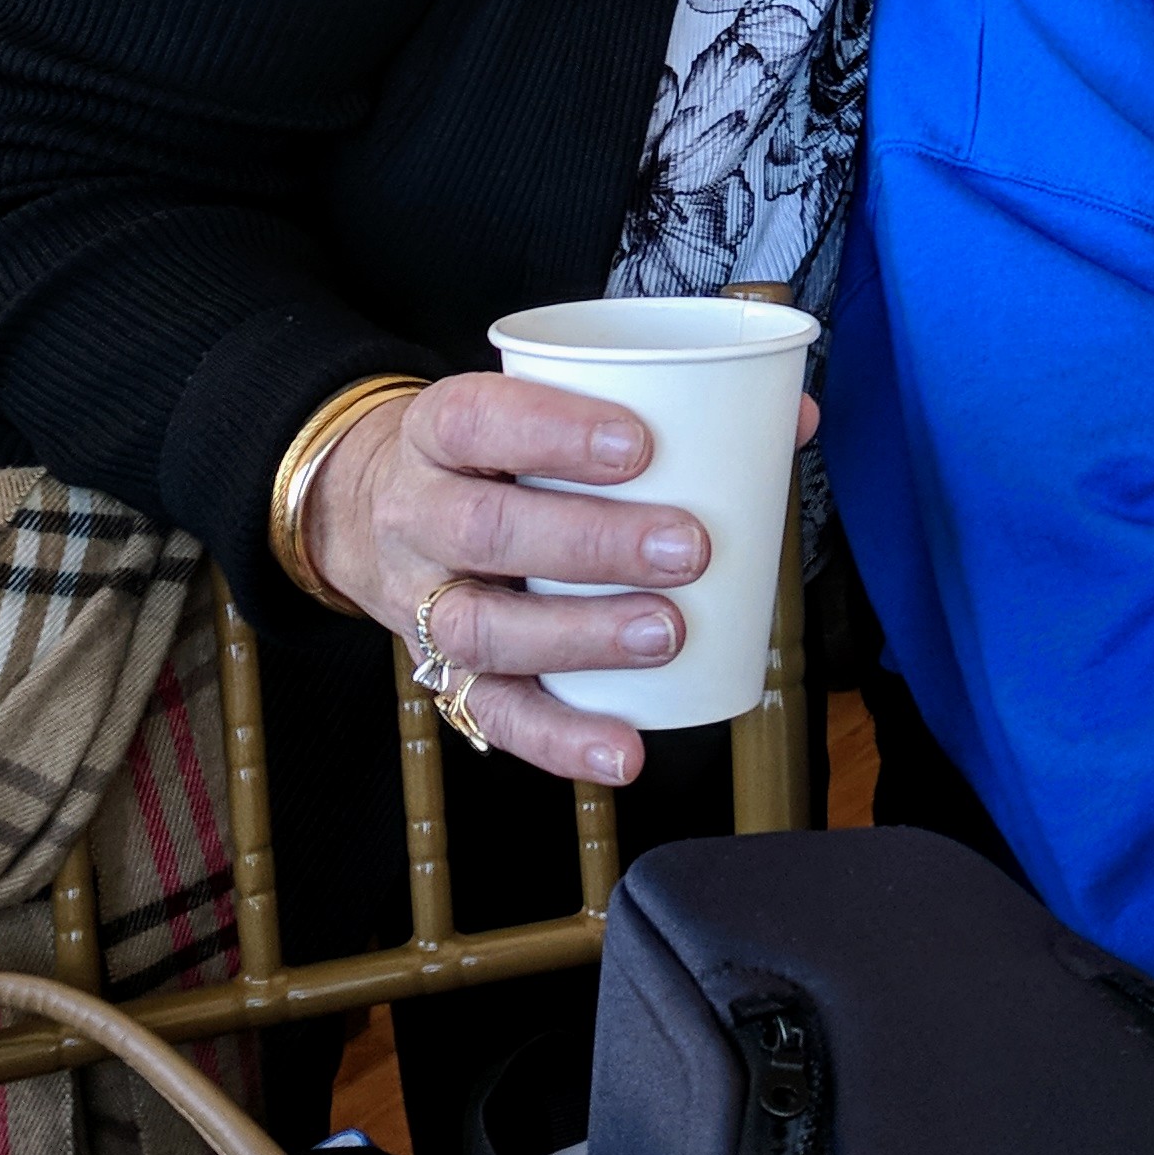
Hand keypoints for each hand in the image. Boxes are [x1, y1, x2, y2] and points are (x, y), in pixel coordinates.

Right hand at [305, 372, 819, 786]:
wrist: (361, 511)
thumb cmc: (491, 455)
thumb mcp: (533, 408)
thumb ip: (657, 404)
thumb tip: (793, 414)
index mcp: (439, 432)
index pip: (478, 421)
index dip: (553, 432)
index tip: (640, 445)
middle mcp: (417, 514)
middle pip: (487, 529)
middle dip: (594, 542)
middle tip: (688, 546)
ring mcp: (421, 602)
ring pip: (483, 628)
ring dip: (582, 637)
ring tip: (669, 632)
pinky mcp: (441, 674)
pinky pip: (492, 716)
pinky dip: (560, 741)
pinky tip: (624, 750)